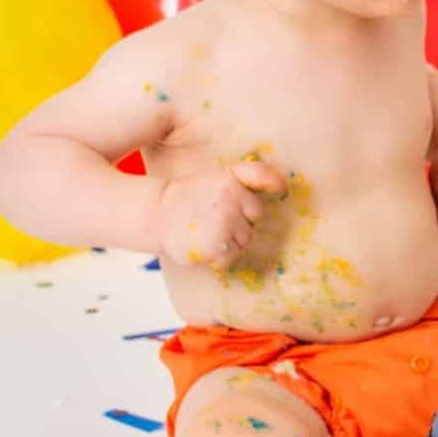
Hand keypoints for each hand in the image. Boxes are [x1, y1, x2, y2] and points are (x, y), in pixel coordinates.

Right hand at [154, 160, 285, 268]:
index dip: (275, 183)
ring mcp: (225, 220)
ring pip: (245, 240)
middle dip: (241, 222)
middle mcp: (231, 196)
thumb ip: (239, 183)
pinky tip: (204, 248)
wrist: (155, 214)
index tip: (282, 191)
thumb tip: (277, 189)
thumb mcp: (212, 180)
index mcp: (230, 178)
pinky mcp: (218, 244)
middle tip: (215, 221)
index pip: (261, 176)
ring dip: (230, 243)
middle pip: (255, 216)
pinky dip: (220, 260)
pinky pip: (232, 258)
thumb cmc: (186, 199)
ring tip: (206, 234)